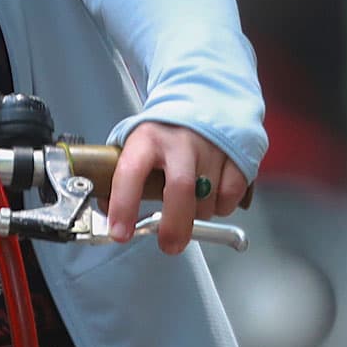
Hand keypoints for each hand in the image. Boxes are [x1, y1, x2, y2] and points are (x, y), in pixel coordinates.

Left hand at [109, 123, 245, 255]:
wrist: (206, 102)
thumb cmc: (166, 133)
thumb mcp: (138, 146)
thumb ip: (124, 176)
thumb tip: (111, 213)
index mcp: (147, 139)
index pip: (130, 172)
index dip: (123, 205)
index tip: (119, 232)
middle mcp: (179, 142)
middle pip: (179, 190)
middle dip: (174, 226)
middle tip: (169, 244)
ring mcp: (210, 149)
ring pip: (206, 200)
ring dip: (196, 216)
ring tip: (188, 204)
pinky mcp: (235, 157)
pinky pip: (229, 198)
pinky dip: (220, 207)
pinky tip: (211, 196)